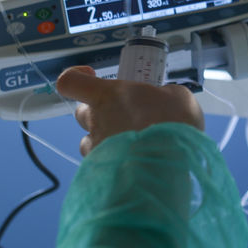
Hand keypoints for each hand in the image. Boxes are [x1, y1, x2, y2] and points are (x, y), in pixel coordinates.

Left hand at [55, 66, 204, 156]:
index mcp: (107, 94)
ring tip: (130, 146)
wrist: (170, 164)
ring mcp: (97, 148)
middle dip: (98, 114)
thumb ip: (162, 95)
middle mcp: (95, 120)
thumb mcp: (177, 96)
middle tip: (124, 118)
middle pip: (81, 113)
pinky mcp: (102, 172)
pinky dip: (113, 164)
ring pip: (89, 143)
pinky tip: (135, 165)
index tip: (91, 76)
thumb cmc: (173, 122)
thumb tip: (163, 100)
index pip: (70, 81)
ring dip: (104, 142)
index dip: (76, 76)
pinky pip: (101, 165)